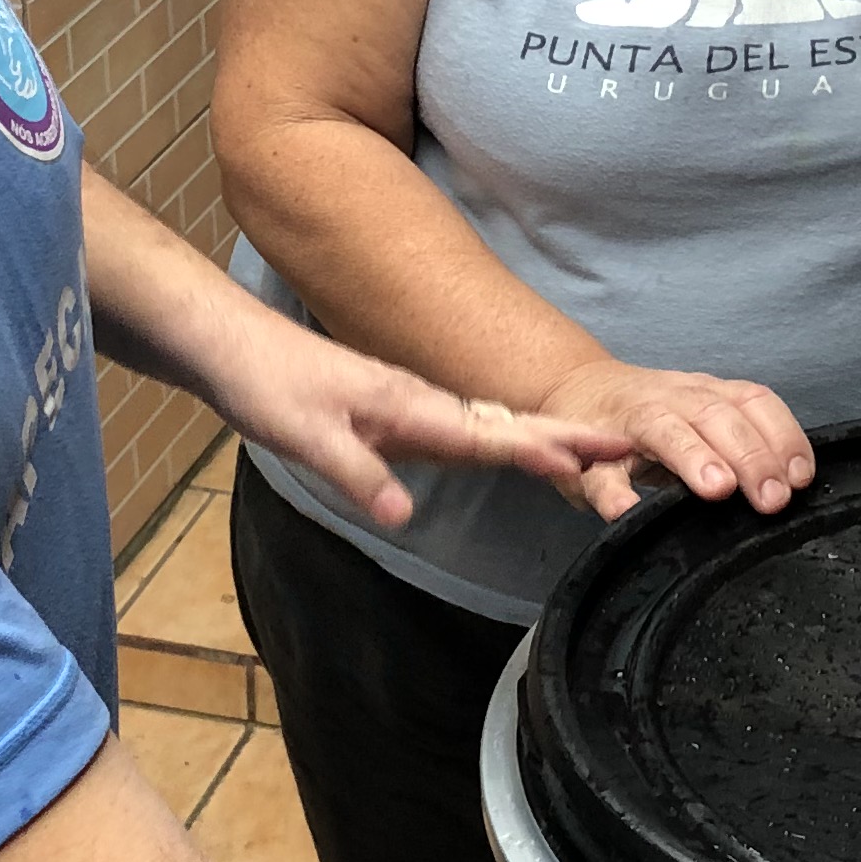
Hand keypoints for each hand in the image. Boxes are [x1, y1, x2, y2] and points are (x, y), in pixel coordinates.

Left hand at [207, 320, 633, 533]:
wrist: (233, 346)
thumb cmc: (269, 386)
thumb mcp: (305, 436)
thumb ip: (358, 473)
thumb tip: (403, 515)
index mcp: (410, 406)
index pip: (489, 433)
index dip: (542, 449)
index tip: (595, 458)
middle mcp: (421, 403)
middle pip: (506, 425)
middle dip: (566, 438)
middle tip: (627, 449)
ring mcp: (411, 406)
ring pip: (489, 426)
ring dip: (541, 439)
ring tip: (592, 454)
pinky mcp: (395, 414)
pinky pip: (463, 430)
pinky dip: (500, 440)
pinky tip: (510, 451)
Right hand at [535, 358, 815, 520]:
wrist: (574, 387)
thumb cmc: (653, 415)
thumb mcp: (701, 416)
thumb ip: (740, 443)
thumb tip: (791, 487)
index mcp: (705, 393)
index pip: (752, 401)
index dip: (782, 436)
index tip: (800, 478)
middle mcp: (671, 400)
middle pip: (714, 415)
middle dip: (748, 455)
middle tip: (770, 499)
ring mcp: (628, 424)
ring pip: (663, 430)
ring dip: (693, 457)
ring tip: (717, 489)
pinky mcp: (587, 456)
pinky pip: (600, 473)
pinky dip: (614, 492)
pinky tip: (628, 511)